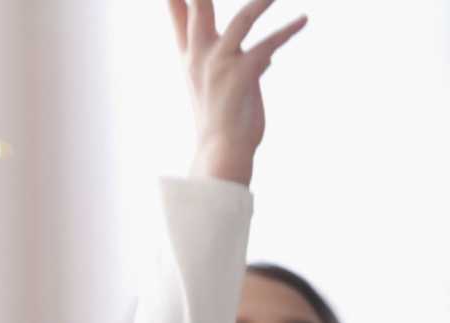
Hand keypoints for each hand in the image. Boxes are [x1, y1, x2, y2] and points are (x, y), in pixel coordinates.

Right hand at [167, 0, 306, 184]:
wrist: (222, 151)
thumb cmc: (226, 122)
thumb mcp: (228, 89)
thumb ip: (244, 65)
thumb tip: (269, 54)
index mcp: (192, 59)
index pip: (180, 19)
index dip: (177, 2)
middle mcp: (200, 58)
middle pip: (198, 10)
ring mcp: (219, 65)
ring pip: (240, 20)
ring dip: (260, 3)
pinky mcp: (240, 75)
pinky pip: (268, 45)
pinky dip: (287, 32)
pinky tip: (303, 20)